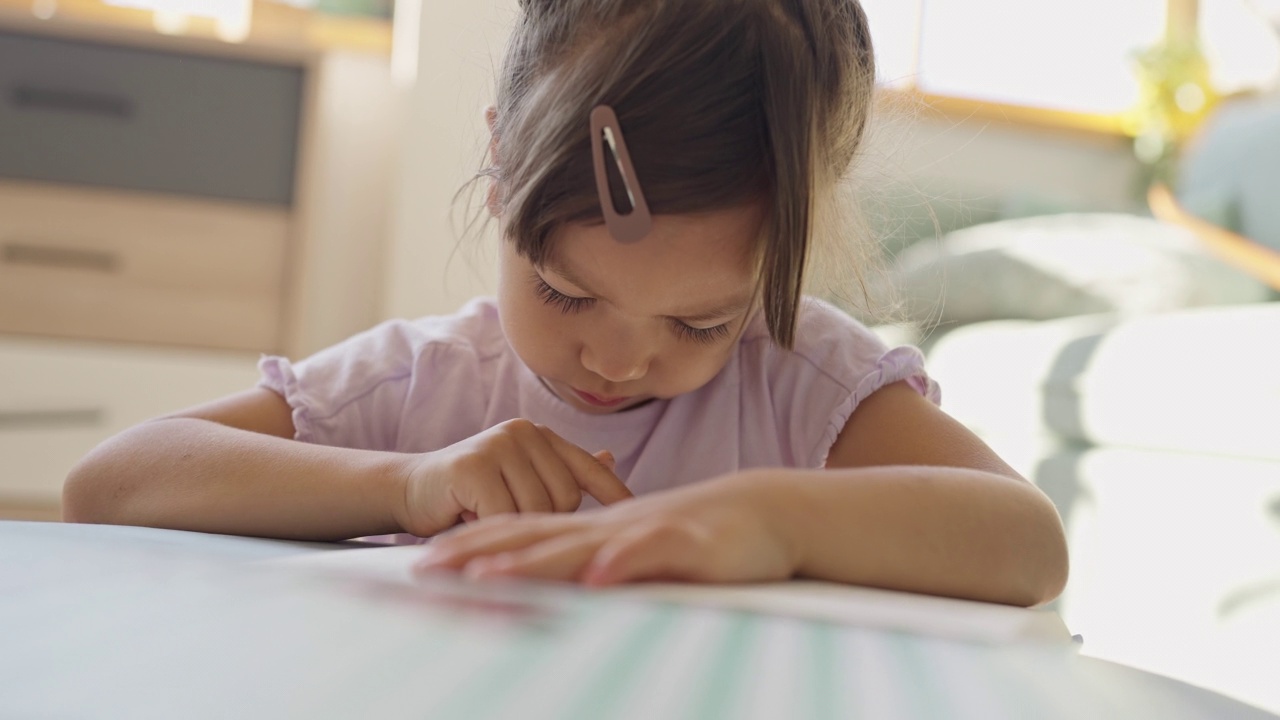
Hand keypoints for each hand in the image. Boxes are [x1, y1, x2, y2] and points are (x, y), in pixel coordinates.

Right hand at [395, 419, 631, 537]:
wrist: (410, 491)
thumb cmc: (470, 495)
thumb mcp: (519, 482)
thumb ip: (560, 473)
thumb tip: (611, 457)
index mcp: (541, 437)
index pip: (589, 468)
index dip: (614, 493)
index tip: (639, 516)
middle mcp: (525, 433)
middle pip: (565, 497)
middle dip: (542, 521)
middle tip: (506, 517)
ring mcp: (499, 444)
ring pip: (537, 509)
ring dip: (513, 527)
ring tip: (486, 514)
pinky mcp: (474, 464)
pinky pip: (506, 515)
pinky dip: (492, 528)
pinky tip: (471, 515)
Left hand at [412, 471, 799, 585]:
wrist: (764, 513)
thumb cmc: (698, 538)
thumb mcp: (634, 553)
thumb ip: (593, 563)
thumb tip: (550, 585)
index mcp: (593, 531)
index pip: (523, 533)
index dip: (473, 545)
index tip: (425, 560)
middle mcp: (607, 529)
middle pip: (534, 537)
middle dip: (478, 553)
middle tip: (426, 568)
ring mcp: (643, 534)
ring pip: (581, 546)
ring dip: (533, 560)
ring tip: (487, 575)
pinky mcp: (685, 545)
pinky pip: (649, 554)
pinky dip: (621, 564)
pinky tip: (596, 578)